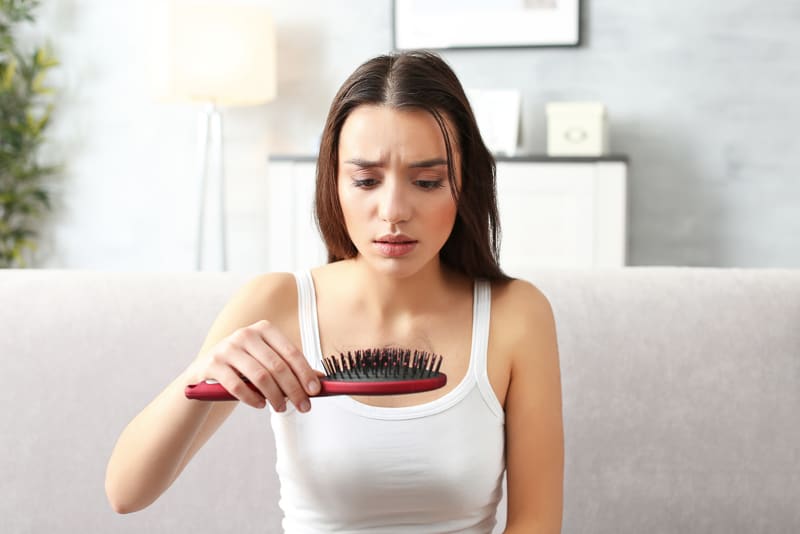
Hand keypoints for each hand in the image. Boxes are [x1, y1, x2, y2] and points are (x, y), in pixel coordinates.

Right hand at [186, 320, 320, 411]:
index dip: (305, 372)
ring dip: (275, 396)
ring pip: (259, 376)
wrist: (208, 369)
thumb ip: (291, 368)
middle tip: (304, 406)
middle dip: (293, 389)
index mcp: (264, 329)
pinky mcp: (213, 364)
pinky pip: (237, 385)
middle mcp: (246, 334)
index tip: (315, 391)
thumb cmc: (245, 365)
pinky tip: (260, 405)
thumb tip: (321, 379)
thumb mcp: (267, 361)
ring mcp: (227, 348)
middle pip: (277, 365)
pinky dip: (252, 398)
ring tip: (282, 408)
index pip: (291, 352)